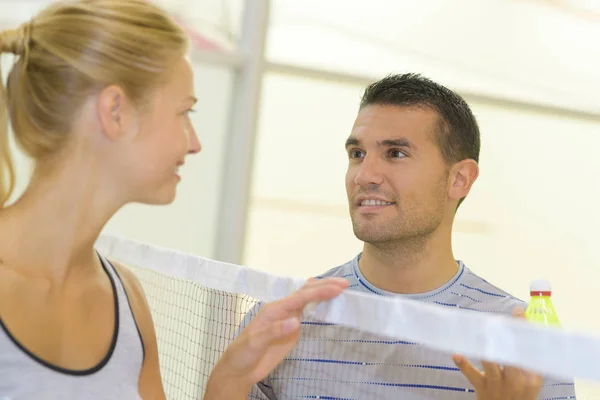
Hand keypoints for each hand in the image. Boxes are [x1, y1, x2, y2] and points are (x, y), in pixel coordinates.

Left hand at [204, 277, 348, 398]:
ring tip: (340, 287)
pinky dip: (317, 304)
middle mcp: (282, 310)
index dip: (320, 291)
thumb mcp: (255, 343)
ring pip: (307, 300)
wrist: (238, 370)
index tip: (337, 288)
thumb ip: (274, 331)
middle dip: (324, 287)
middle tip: (345, 285)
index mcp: (274, 309)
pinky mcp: (290, 331)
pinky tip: (324, 300)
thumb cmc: (242, 354)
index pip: (301, 296)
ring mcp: (287, 320)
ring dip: (322, 292)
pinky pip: (306, 313)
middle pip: (305, 293)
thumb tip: (297, 320)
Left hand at [452, 307, 542, 399]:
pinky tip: (456, 354)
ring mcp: (498, 384)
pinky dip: (464, 364)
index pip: (528, 349)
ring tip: (480, 331)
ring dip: (486, 347)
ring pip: (492, 363)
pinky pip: (472, 374)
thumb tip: (521, 328)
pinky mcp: (482, 387)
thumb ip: (526, 359)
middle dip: (504, 335)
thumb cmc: (520, 393)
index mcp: (531, 377)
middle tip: (498, 319)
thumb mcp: (530, 380)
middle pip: (511, 354)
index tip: (517, 312)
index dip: (522, 329)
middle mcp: (516, 380)